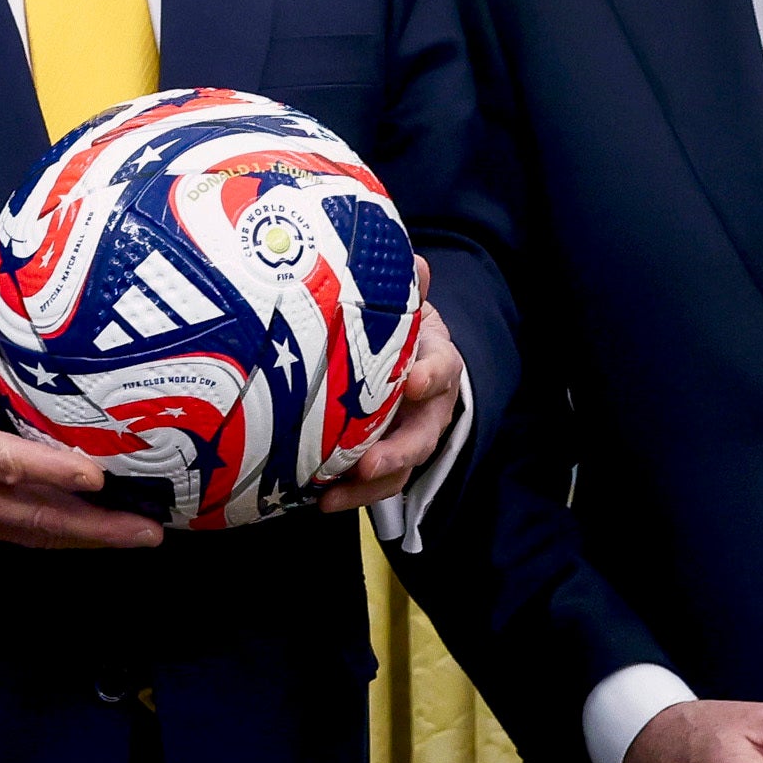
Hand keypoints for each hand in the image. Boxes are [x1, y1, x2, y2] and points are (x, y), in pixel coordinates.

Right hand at [0, 282, 159, 551]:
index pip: (7, 465)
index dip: (53, 472)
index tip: (97, 476)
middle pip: (35, 519)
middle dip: (96, 529)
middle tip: (150, 532)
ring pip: (32, 536)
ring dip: (86, 539)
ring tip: (139, 536)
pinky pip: (17, 537)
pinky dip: (57, 536)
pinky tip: (96, 528)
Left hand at [324, 268, 460, 510]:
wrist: (398, 355)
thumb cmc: (395, 328)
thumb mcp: (400, 304)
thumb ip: (404, 288)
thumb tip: (412, 263)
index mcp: (437, 361)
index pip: (444, 367)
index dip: (431, 376)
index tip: (411, 382)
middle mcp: (429, 406)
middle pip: (425, 434)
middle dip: (399, 451)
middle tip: (370, 463)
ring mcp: (408, 436)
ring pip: (401, 469)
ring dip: (371, 487)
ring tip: (334, 496)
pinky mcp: (383, 458)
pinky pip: (373, 484)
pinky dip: (350, 495)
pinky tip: (318, 499)